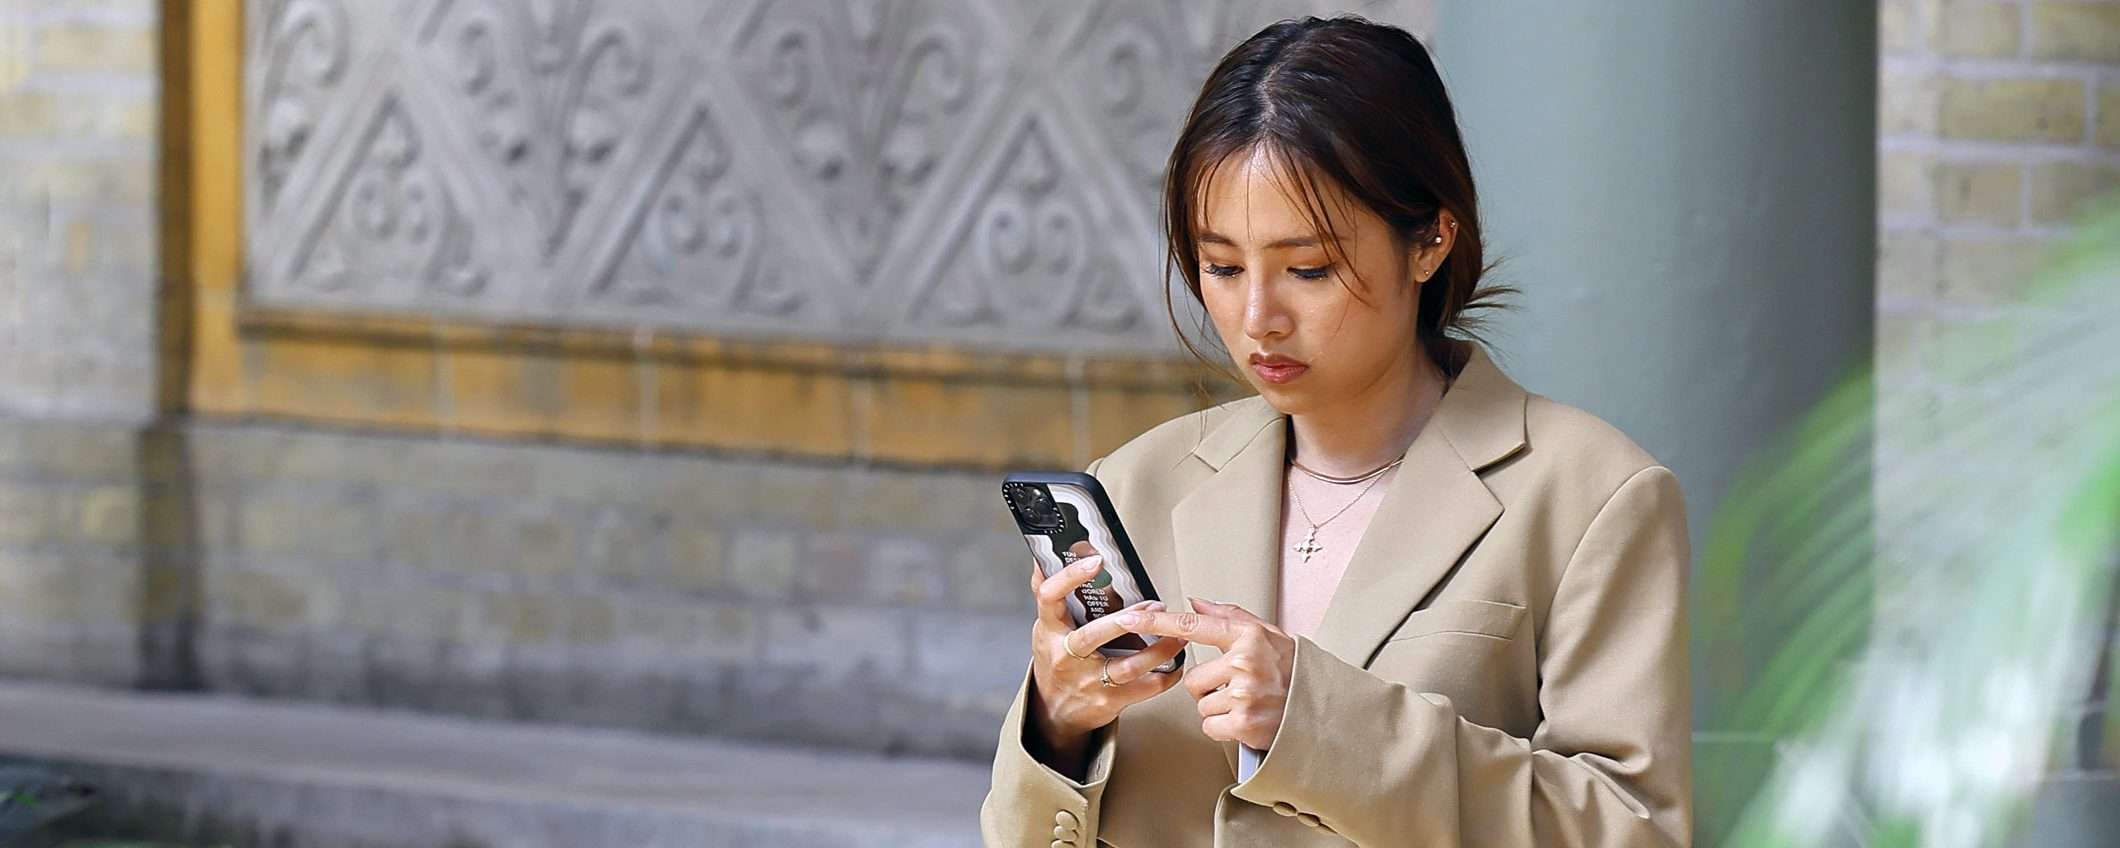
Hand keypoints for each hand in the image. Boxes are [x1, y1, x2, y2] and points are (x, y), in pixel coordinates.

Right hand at [1026, 555, 1189, 753]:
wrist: (1055, 709)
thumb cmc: (1056, 661)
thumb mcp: (1047, 626)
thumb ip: (1049, 592)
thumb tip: (1043, 558)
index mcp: (1050, 630)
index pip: (1051, 597)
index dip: (1071, 577)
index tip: (1096, 561)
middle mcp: (1066, 656)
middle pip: (1094, 635)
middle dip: (1129, 620)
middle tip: (1155, 606)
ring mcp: (1088, 681)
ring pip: (1129, 666)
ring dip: (1160, 649)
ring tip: (1179, 633)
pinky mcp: (1109, 701)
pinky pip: (1146, 688)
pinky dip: (1168, 675)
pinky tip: (1177, 661)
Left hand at [1113, 597, 1294, 750]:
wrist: (1321, 712)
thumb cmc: (1293, 673)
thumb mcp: (1268, 635)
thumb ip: (1229, 616)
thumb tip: (1196, 601)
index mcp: (1248, 636)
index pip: (1192, 625)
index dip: (1157, 622)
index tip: (1130, 617)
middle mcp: (1244, 662)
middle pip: (1193, 678)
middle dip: (1210, 687)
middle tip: (1238, 688)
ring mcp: (1243, 694)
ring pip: (1201, 703)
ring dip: (1218, 708)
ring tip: (1246, 704)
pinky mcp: (1242, 722)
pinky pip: (1209, 725)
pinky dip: (1224, 728)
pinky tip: (1245, 720)